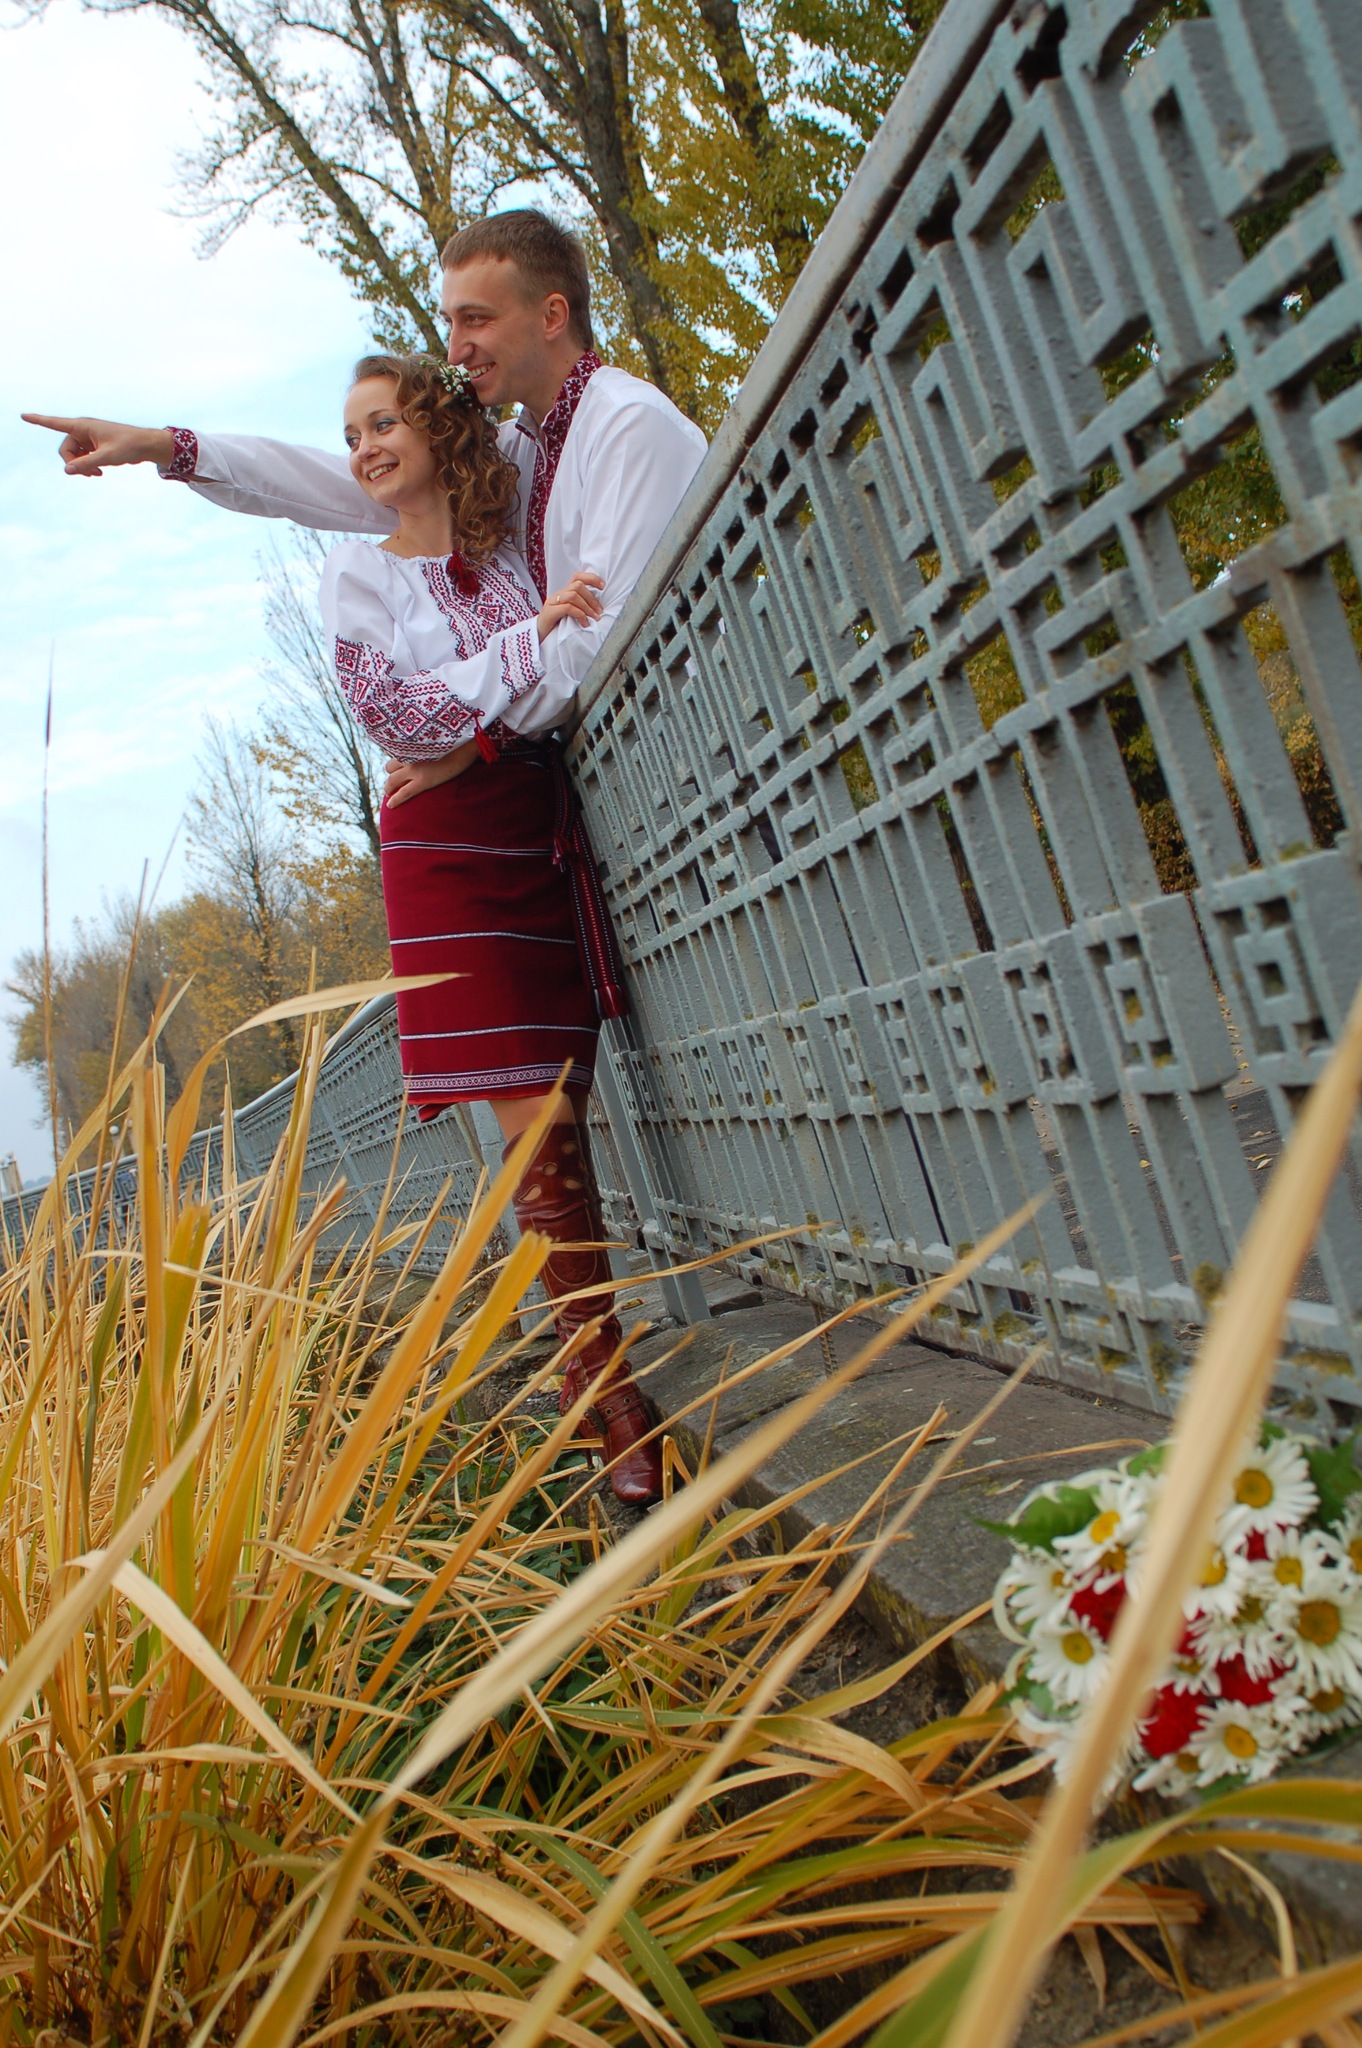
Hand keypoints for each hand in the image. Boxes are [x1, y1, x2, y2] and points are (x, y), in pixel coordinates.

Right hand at [20, 413, 173, 476]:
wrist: (146, 445)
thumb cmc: (128, 446)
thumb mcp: (107, 457)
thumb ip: (86, 464)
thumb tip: (66, 470)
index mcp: (83, 426)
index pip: (55, 423)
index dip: (38, 421)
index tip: (23, 416)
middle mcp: (83, 430)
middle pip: (66, 449)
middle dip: (73, 463)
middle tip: (89, 474)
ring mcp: (88, 438)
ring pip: (74, 455)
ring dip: (82, 466)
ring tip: (97, 474)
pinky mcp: (94, 445)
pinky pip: (83, 457)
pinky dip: (88, 466)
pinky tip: (99, 473)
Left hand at [384, 741, 478, 807]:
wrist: (467, 743)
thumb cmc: (456, 738)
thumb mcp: (435, 736)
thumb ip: (425, 742)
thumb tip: (425, 744)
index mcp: (411, 743)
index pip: (394, 753)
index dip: (394, 762)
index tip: (394, 768)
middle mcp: (409, 754)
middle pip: (390, 766)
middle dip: (390, 774)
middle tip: (392, 783)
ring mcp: (414, 768)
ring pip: (392, 779)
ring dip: (390, 786)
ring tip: (389, 792)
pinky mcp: (423, 781)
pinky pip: (403, 793)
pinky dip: (395, 799)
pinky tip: (390, 805)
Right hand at [537, 570, 603, 639]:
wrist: (537, 637)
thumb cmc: (556, 627)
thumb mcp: (570, 615)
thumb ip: (580, 607)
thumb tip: (599, 607)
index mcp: (563, 593)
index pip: (577, 577)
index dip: (591, 578)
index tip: (603, 586)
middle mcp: (558, 595)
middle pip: (577, 585)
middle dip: (592, 598)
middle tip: (600, 612)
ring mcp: (552, 602)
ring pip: (573, 595)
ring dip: (587, 607)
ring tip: (594, 618)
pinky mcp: (550, 612)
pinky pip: (568, 607)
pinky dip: (579, 614)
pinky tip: (584, 624)